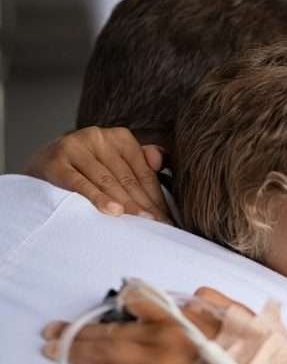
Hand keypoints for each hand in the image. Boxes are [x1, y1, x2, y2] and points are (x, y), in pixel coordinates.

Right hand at [25, 126, 170, 221]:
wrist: (43, 165)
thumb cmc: (88, 168)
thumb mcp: (116, 162)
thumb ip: (141, 161)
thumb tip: (161, 158)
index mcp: (119, 137)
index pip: (144, 172)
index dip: (157, 198)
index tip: (167, 219)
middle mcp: (98, 137)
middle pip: (128, 178)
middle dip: (144, 205)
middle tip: (159, 227)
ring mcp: (75, 147)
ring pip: (108, 182)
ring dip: (127, 205)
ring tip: (143, 223)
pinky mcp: (57, 162)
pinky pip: (82, 184)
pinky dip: (99, 198)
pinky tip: (114, 212)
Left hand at [40, 287, 238, 363]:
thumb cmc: (270, 354)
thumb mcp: (248, 316)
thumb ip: (218, 302)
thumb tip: (194, 294)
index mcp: (190, 315)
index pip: (145, 303)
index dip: (122, 303)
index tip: (108, 305)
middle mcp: (171, 334)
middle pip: (117, 330)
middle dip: (82, 330)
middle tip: (52, 330)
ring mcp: (163, 362)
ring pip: (111, 353)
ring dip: (79, 350)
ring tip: (53, 349)